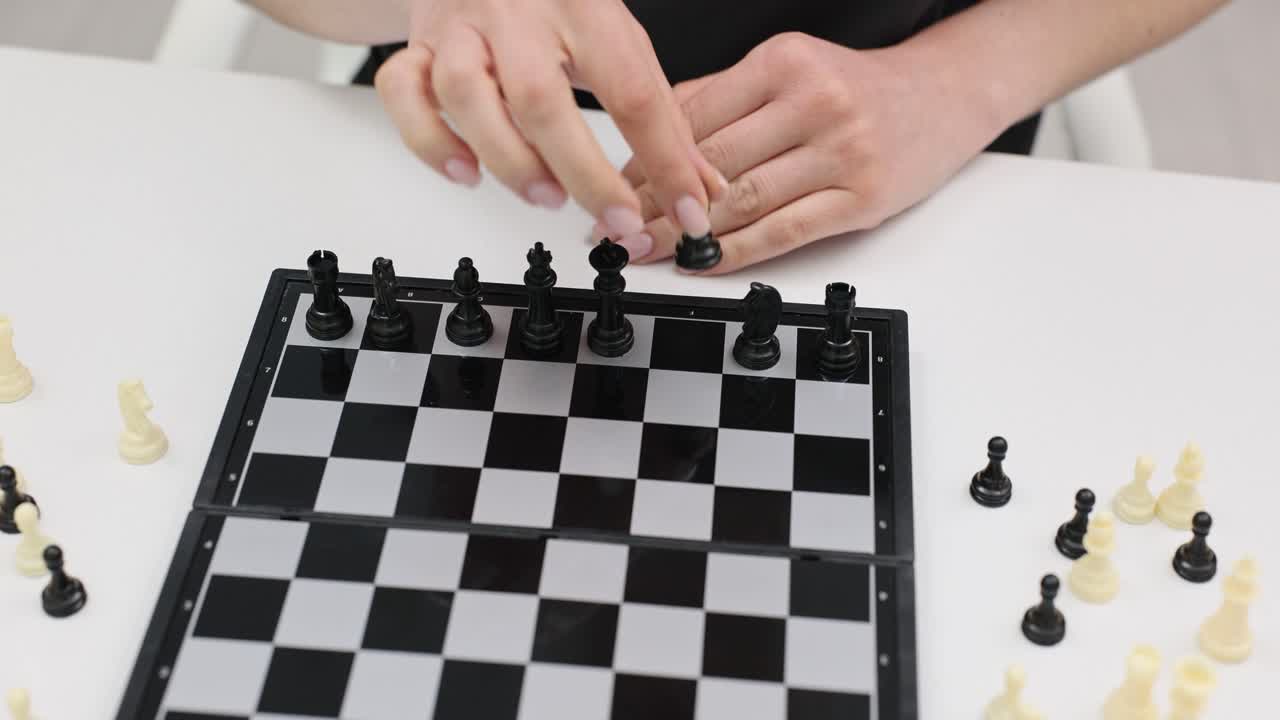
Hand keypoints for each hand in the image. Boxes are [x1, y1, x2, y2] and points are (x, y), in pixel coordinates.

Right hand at [374, 0, 721, 240]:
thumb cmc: (557, 4)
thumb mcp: (619, 42)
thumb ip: (661, 117)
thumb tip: (702, 188)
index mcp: (583, 8)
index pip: (631, 90)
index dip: (665, 159)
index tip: (690, 210)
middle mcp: (516, 14)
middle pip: (541, 99)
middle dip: (583, 172)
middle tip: (617, 220)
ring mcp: (460, 29)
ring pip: (465, 95)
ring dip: (508, 159)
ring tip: (546, 196)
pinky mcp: (417, 47)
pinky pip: (404, 94)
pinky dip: (430, 142)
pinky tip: (465, 173)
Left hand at [618, 32, 1001, 273]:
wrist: (945, 94)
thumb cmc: (859, 87)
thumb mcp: (791, 69)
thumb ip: (726, 99)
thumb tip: (653, 141)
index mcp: (783, 61)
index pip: (693, 115)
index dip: (643, 158)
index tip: (611, 186)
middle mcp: (813, 100)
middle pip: (710, 161)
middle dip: (651, 201)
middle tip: (614, 230)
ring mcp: (841, 150)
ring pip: (742, 200)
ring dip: (684, 233)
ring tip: (646, 251)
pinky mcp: (862, 197)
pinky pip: (784, 231)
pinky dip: (736, 252)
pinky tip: (702, 262)